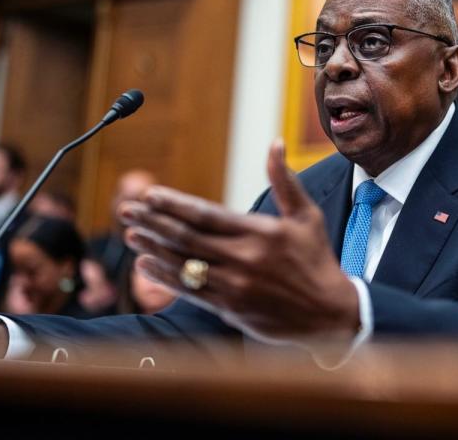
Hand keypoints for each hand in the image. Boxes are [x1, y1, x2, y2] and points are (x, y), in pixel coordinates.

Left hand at [122, 140, 359, 346]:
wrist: (330, 314)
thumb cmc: (316, 261)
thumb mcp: (306, 216)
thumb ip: (284, 180)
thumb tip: (276, 143)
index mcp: (260, 232)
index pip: (206, 215)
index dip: (174, 205)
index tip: (150, 195)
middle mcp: (244, 258)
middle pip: (187, 237)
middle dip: (153, 222)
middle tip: (126, 210)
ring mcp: (235, 285)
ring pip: (184, 264)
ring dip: (152, 248)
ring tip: (130, 234)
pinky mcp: (230, 308)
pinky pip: (190, 291)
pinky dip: (165, 277)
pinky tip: (146, 265)